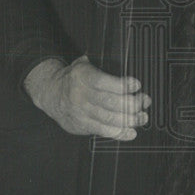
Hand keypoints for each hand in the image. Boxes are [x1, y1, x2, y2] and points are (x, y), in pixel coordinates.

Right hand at [24, 55, 148, 140]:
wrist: (51, 94)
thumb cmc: (74, 79)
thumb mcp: (82, 65)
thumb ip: (100, 64)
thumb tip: (126, 62)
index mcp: (81, 76)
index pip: (102, 81)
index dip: (122, 84)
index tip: (136, 84)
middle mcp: (79, 94)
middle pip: (109, 102)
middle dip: (132, 103)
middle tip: (144, 101)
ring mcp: (80, 111)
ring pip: (109, 118)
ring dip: (130, 119)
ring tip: (142, 117)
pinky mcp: (82, 125)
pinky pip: (103, 131)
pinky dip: (120, 133)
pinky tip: (131, 132)